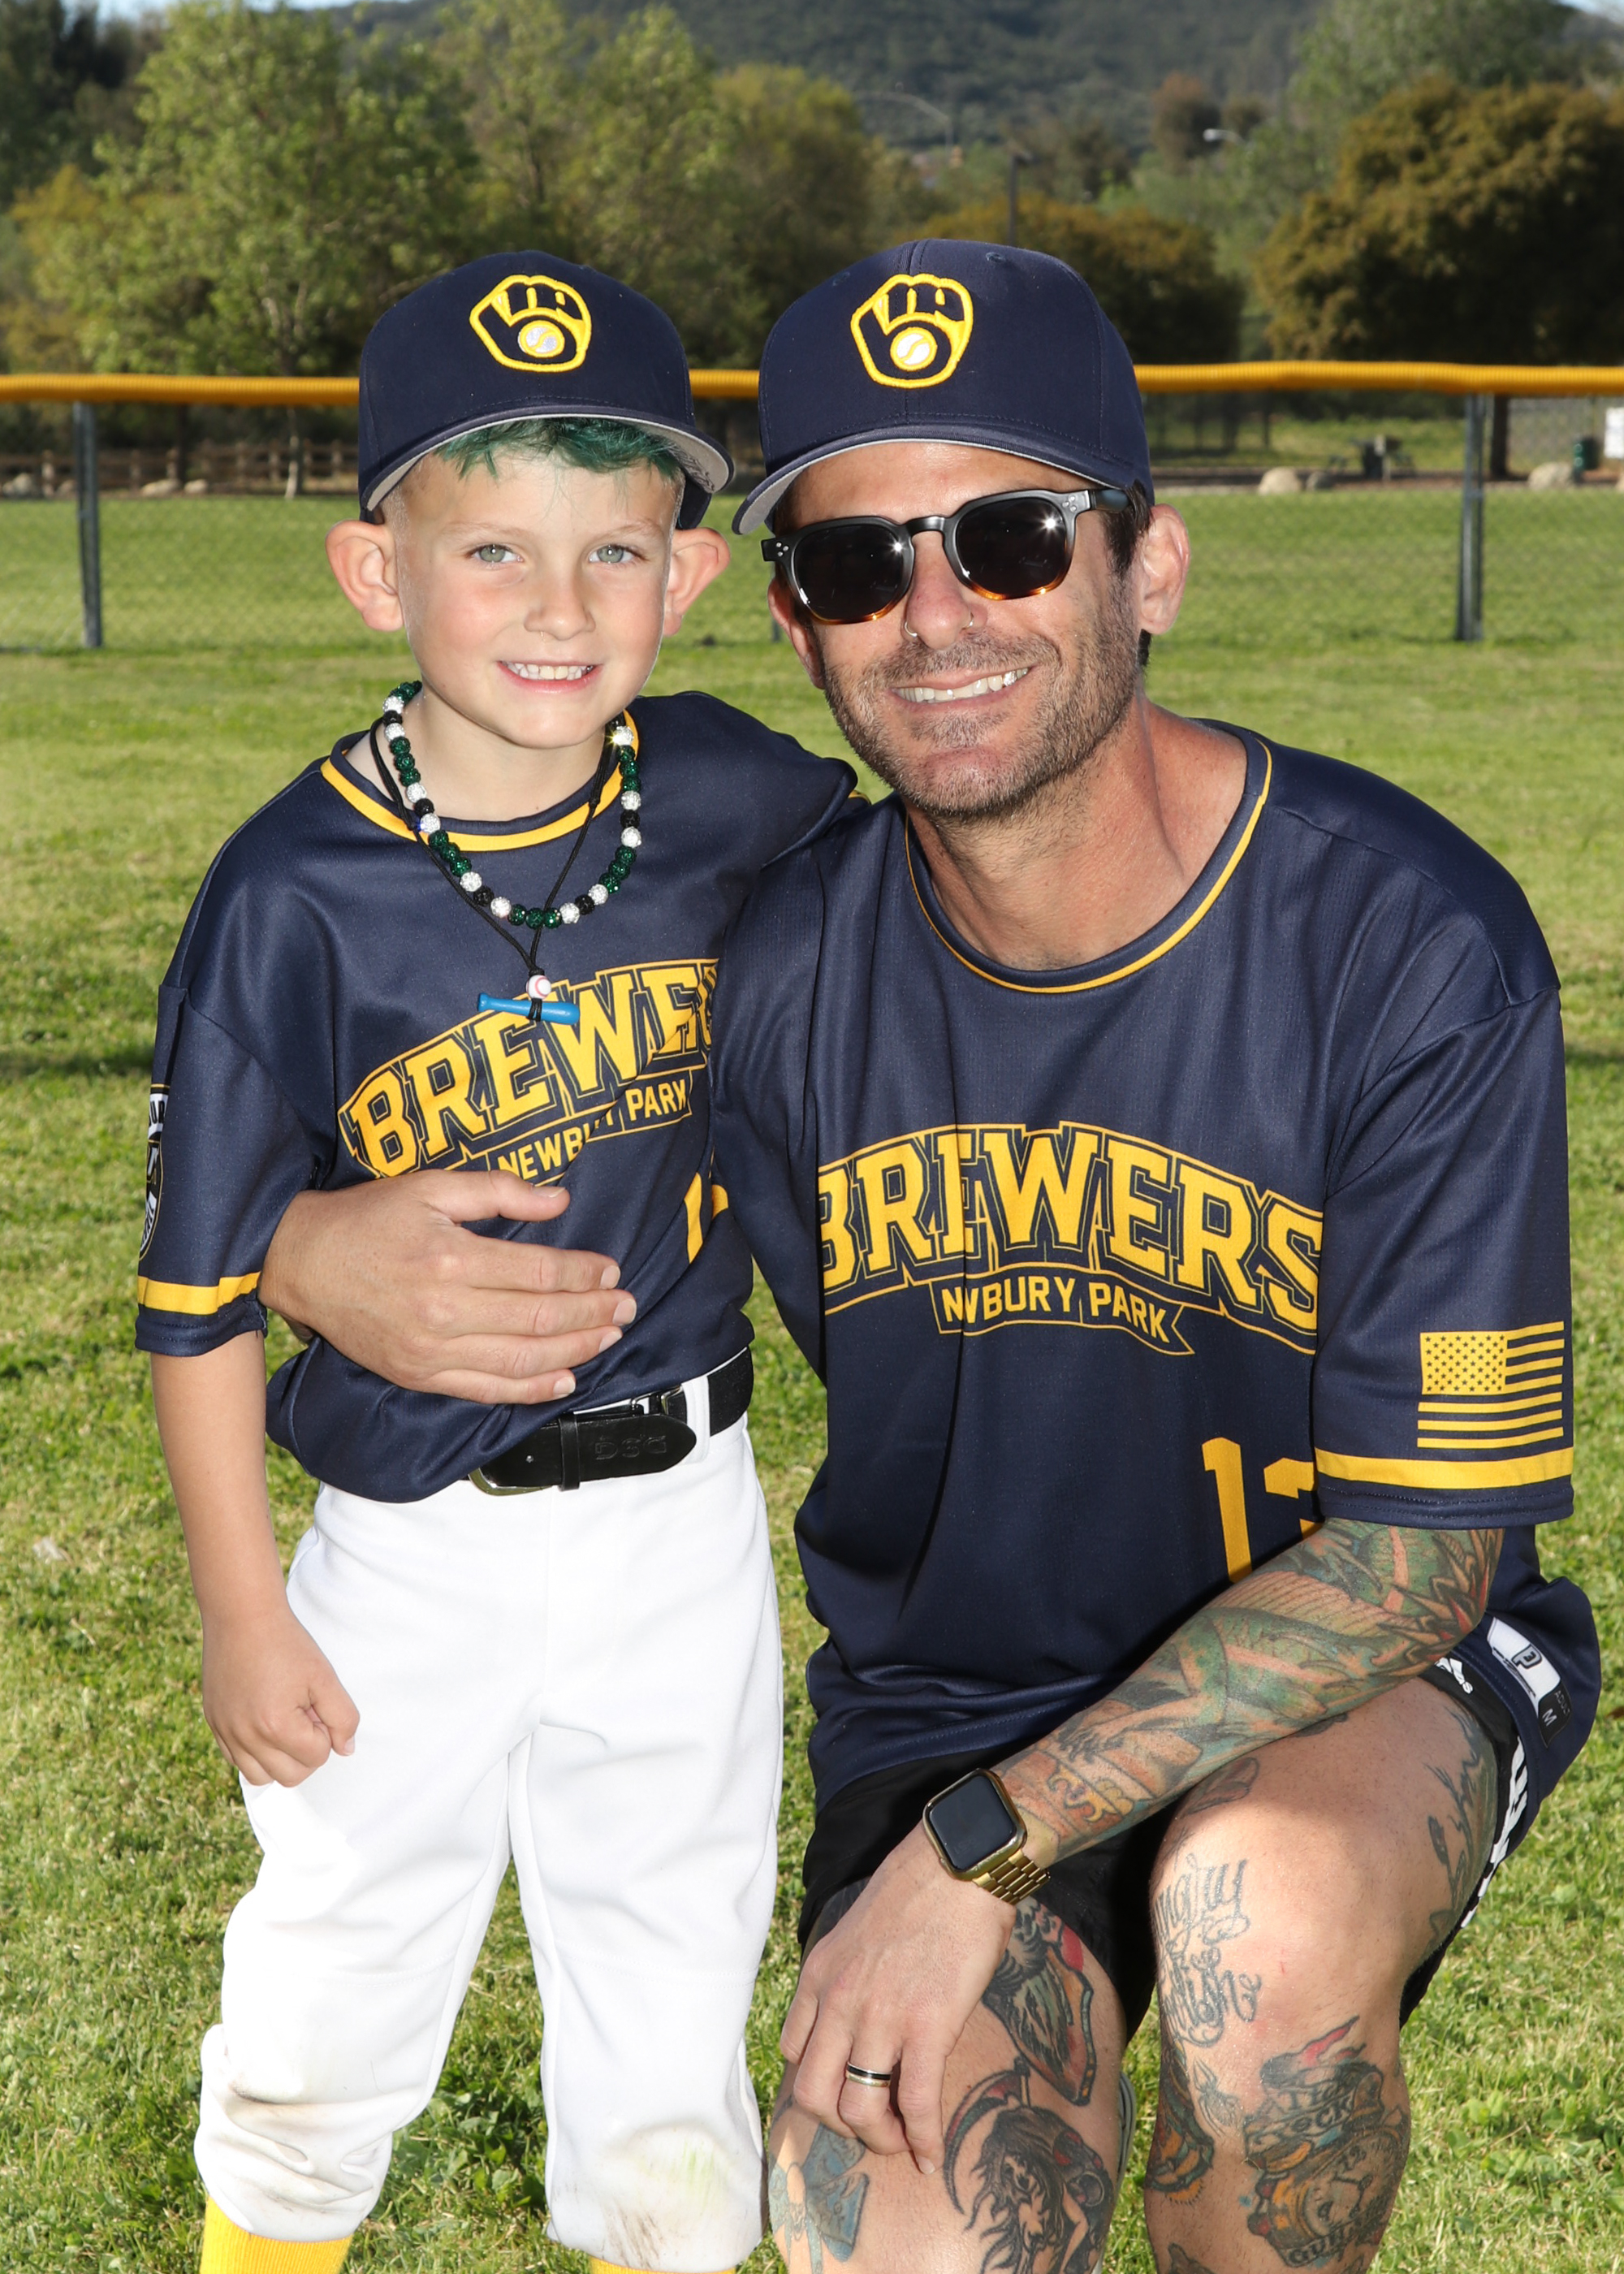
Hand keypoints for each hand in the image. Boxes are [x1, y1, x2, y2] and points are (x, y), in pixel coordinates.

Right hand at [201, 1597, 359, 1786]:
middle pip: (290, 1776)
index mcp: (276, 1726)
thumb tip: (345, 1750)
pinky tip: (265, 1722)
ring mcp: (226, 1732)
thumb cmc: (286, 1644)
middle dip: (306, 1751)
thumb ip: (343, 1717)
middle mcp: (246, 1737)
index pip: (317, 1757)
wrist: (242, 1616)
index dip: (326, 1732)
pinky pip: (236, 1760)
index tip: (317, 1703)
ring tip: (286, 1721)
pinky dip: (255, 1752)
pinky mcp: (214, 1724)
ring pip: (260, 1776)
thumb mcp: (324, 1676)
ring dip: (281, 1759)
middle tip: (305, 1713)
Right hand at [259, 1170, 636, 1403]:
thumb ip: (498, 1191)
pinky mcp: (420, 1375)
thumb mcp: (430, 1185)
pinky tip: (566, 1380)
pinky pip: (488, 1390)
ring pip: (523, 1360)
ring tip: (610, 1337)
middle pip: (540, 1318)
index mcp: (451, 1258)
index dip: (585, 1273)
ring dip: (575, 1351)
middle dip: (594, 1313)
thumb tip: (559, 1200)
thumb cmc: (367, 1219)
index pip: (540, 1273)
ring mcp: (432, 1351)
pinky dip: (532, 1390)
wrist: (302, 1264)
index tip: (612, 1268)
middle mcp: (444, 1311)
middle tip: (627, 1306)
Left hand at [781, 1825, 1015, 2171]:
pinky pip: (917, 2103)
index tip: (843, 2090)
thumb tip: (866, 2019)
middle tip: (873, 2125)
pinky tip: (932, 2156)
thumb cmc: (918, 1891)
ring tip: (902, 2141)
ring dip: (880, 2139)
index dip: (816, 2084)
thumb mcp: (858, 1933)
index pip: (792, 2052)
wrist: (958, 1865)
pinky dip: (923, 2140)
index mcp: (819, 1976)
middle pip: (812, 2095)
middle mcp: (840, 2002)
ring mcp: (881, 2017)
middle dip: (840, 2125)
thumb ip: (851, 1978)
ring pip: (857, 2109)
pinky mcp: (927, 2027)